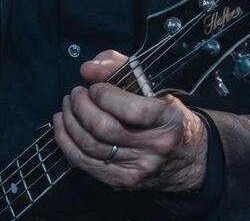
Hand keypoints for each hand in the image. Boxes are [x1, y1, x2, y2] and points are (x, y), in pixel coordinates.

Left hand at [52, 50, 208, 191]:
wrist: (187, 156)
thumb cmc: (166, 114)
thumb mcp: (154, 85)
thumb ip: (121, 68)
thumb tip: (87, 69)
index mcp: (167, 120)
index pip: (130, 110)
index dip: (104, 94)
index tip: (96, 86)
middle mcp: (154, 148)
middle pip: (104, 129)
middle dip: (81, 106)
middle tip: (76, 93)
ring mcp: (137, 168)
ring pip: (90, 146)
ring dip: (70, 121)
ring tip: (68, 105)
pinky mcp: (121, 181)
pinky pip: (84, 163)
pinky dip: (66, 142)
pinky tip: (62, 124)